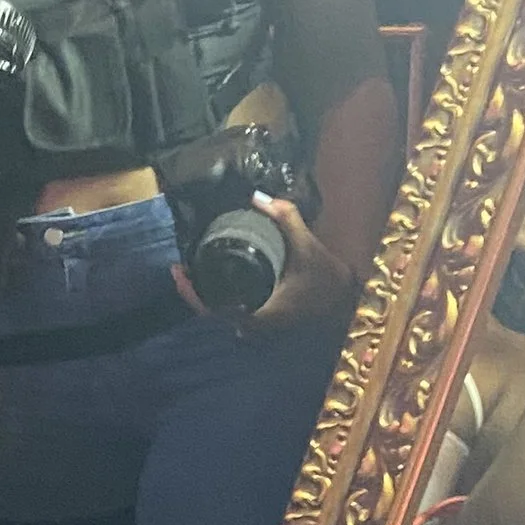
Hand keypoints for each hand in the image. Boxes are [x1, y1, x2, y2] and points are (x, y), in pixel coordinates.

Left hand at [173, 196, 356, 332]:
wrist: (347, 298)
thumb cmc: (326, 276)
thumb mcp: (307, 245)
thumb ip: (286, 218)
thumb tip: (258, 196)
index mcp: (262, 314)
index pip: (215, 312)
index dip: (193, 295)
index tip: (181, 273)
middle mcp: (256, 327)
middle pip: (211, 315)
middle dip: (193, 293)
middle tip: (178, 269)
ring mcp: (258, 328)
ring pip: (220, 317)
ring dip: (203, 297)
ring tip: (187, 273)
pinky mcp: (261, 323)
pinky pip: (230, 314)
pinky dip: (216, 300)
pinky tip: (208, 281)